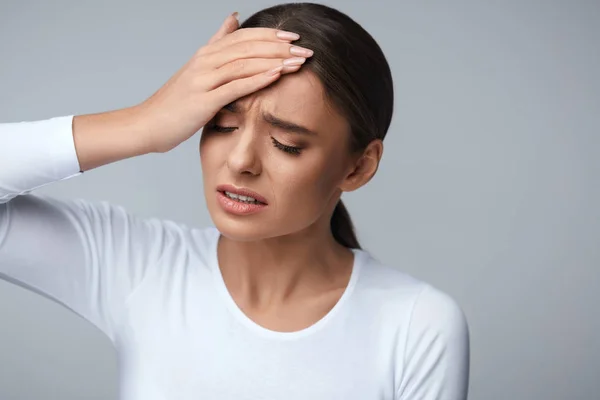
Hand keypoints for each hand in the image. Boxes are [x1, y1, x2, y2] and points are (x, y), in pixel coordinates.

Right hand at [135, 12, 312, 152]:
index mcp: (206, 54)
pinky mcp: (203, 100)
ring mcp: (203, 79)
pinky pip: (236, 86)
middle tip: (306, 50)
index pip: (244, 37)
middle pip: (249, 46)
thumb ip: (217, 44)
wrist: (146, 125)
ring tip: (300, 62)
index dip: (271, 35)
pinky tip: (278, 76)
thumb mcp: (197, 69)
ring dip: (275, 61)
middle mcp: (205, 61)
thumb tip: (234, 18)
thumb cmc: (175, 103)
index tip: (295, 38)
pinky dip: (258, 79)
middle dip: (280, 47)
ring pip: (245, 63)